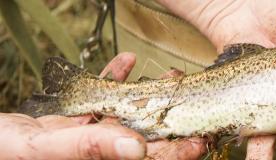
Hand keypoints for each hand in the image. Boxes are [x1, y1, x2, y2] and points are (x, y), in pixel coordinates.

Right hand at [0, 54, 205, 159]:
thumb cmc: (6, 154)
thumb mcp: (45, 150)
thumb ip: (90, 148)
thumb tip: (138, 148)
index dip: (176, 152)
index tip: (200, 139)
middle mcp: (97, 154)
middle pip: (143, 136)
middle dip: (168, 116)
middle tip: (189, 97)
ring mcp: (86, 137)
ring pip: (125, 116)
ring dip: (145, 94)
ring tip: (168, 76)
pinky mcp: (72, 121)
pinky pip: (98, 100)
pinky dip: (111, 80)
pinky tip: (125, 63)